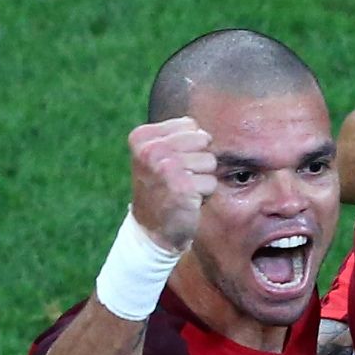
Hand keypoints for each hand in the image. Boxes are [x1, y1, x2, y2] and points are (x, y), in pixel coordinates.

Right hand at [128, 117, 216, 251]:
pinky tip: (187, 200)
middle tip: (179, 177)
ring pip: (210, 161)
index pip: (191, 125)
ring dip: (202, 177)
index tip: (171, 163)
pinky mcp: (182, 187)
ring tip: (183, 188)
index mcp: (142, 137)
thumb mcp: (158, 154)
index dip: (189, 146)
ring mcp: (165, 168)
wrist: (152, 228)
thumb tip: (205, 132)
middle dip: (199, 160)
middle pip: (202, 140)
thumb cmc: (161, 187)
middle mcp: (150, 150)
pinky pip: (212, 182)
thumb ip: (178, 135)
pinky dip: (205, 194)